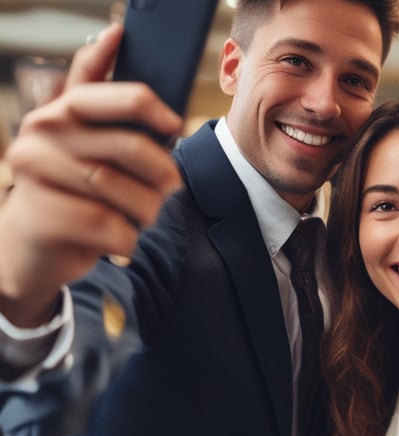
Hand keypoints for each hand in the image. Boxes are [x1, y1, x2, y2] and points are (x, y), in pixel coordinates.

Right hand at [0, 24, 181, 326]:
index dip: (144, 103)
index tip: (174, 124)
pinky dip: (128, 238)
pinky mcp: (43, 217)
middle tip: (172, 186)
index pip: (102, 93)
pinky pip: (110, 227)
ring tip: (143, 215)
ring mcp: (36, 174)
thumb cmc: (77, 190)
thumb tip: (116, 36)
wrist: (33, 246)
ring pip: (123, 190)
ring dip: (148, 209)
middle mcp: (41, 134)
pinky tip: (120, 238)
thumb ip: (107, 104)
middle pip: (128, 146)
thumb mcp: (90, 145)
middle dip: (162, 171)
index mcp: (58, 111)